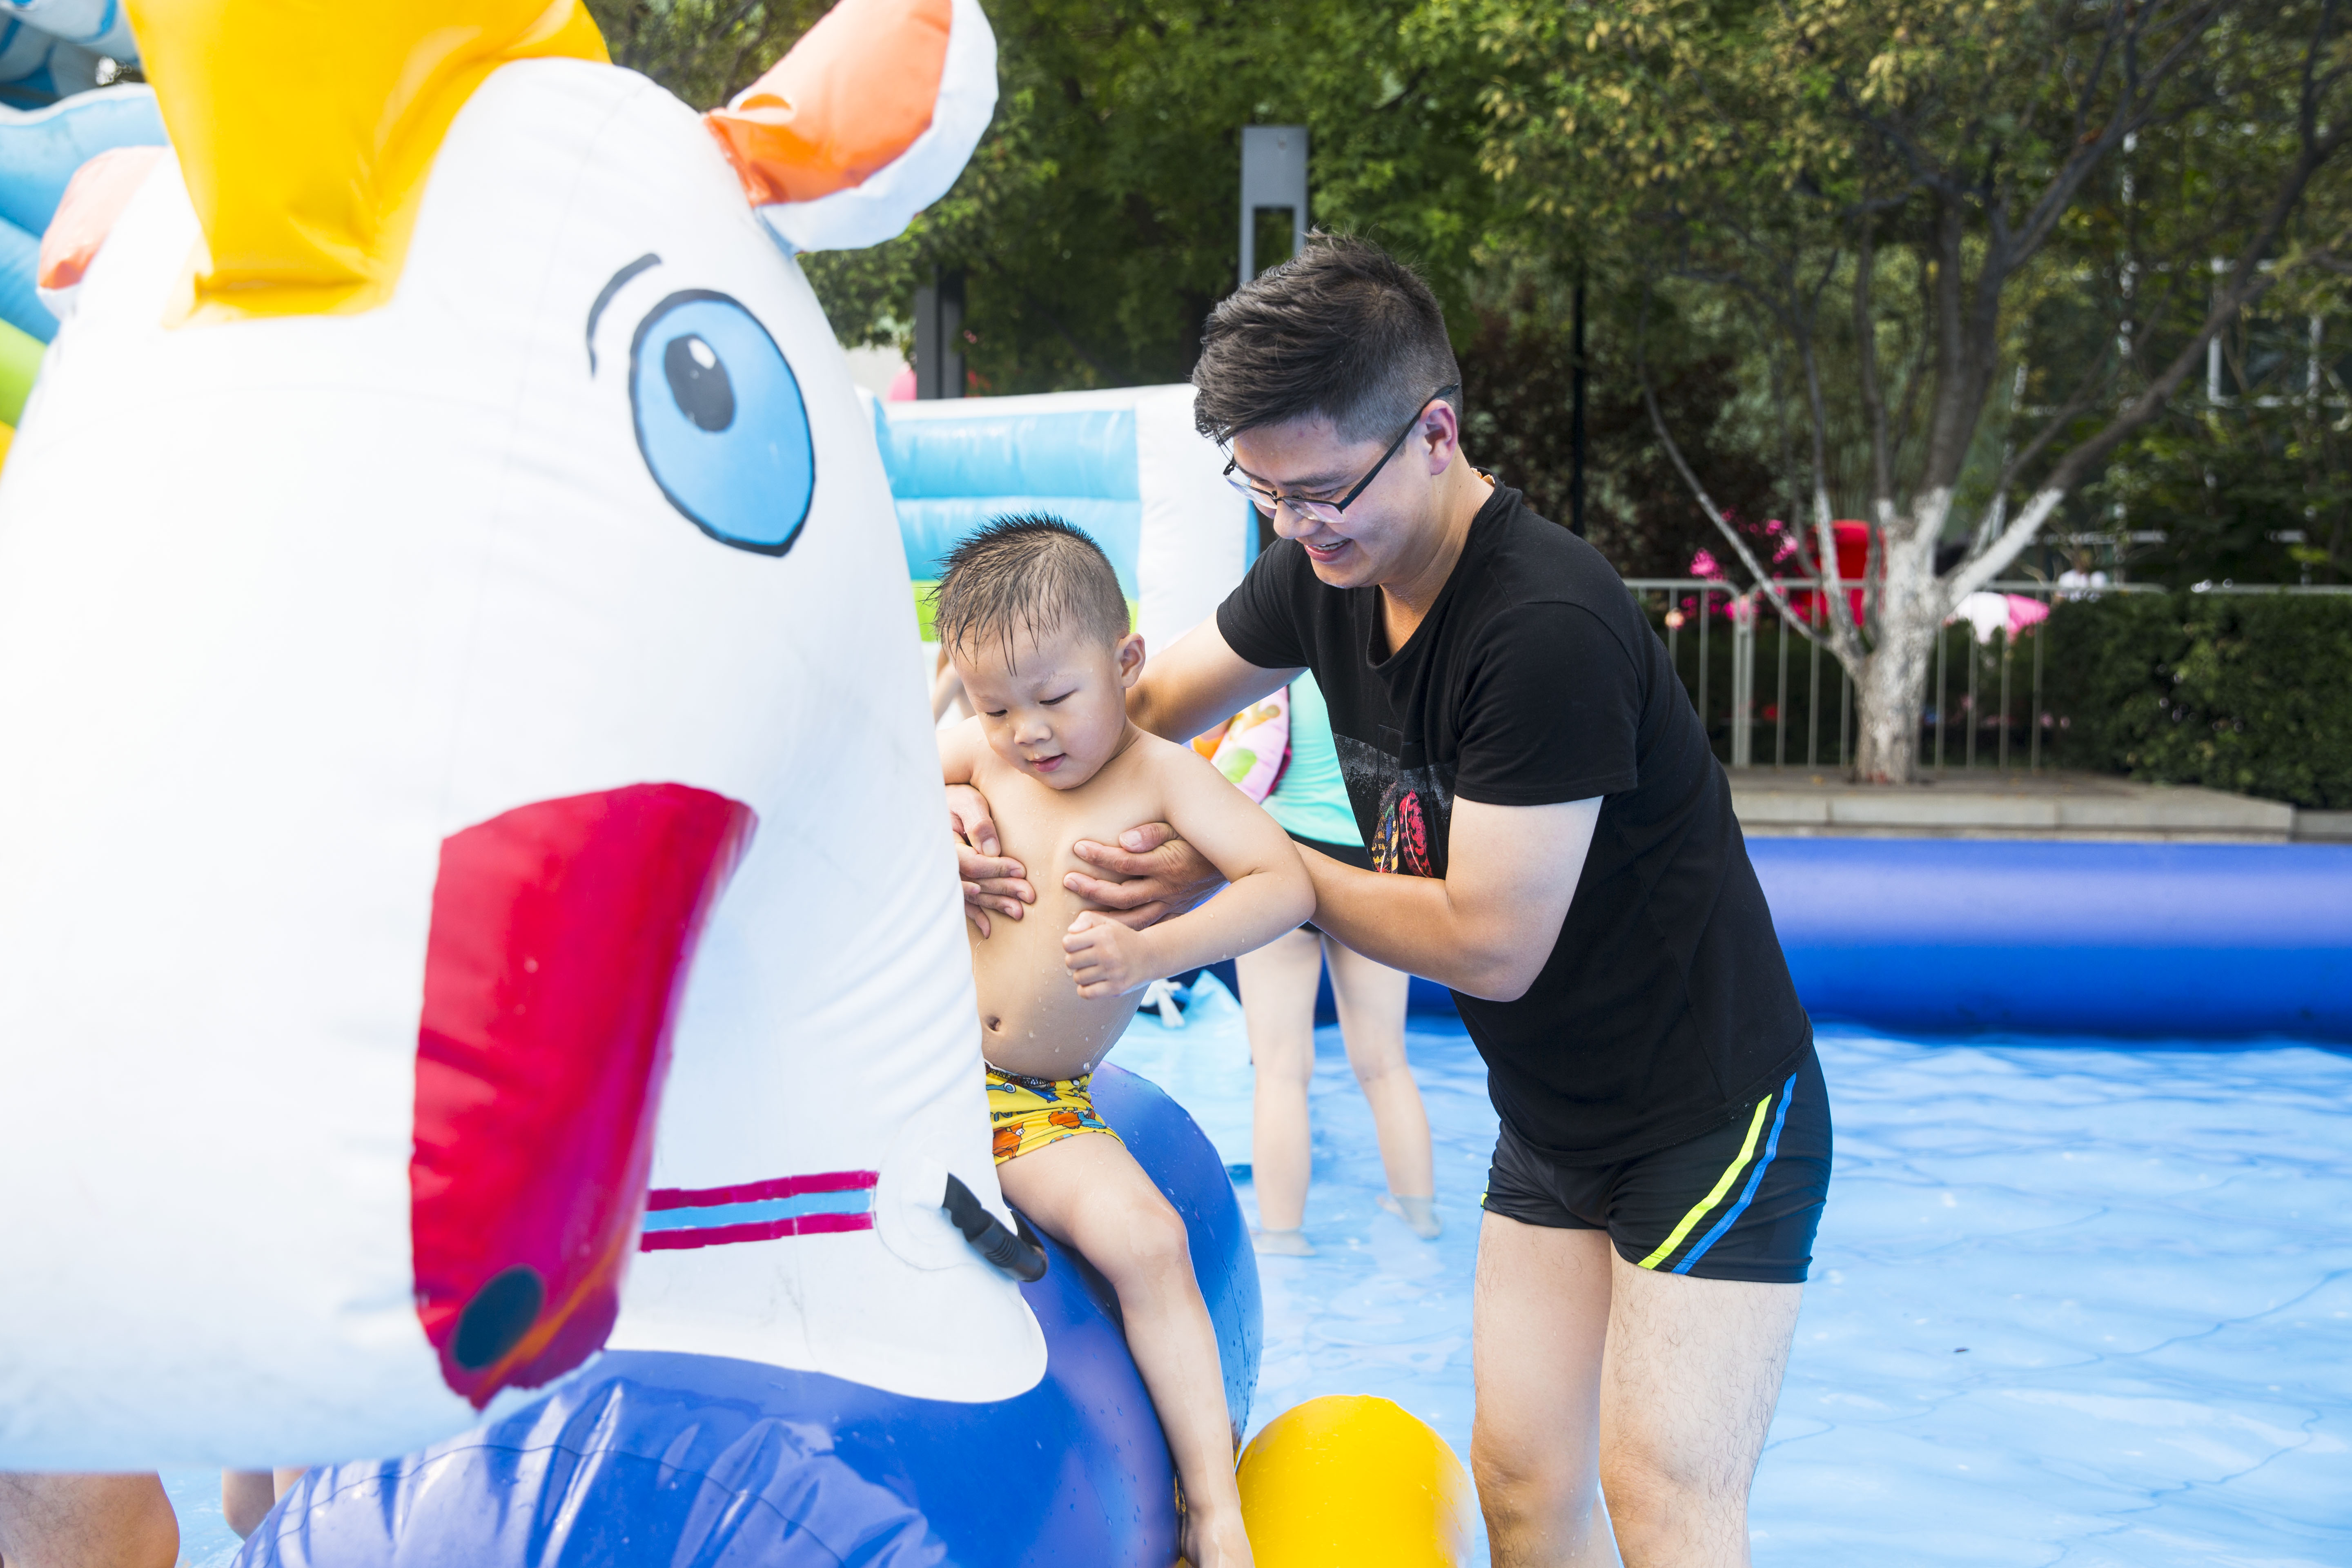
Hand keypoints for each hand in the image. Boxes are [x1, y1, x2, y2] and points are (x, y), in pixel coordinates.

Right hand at [949, 783, 1032, 936]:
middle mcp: (941, 865)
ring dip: (995, 904)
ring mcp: (944, 876)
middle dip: (1002, 890)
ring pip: (971, 895)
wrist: (940, 803)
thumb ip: (979, 823)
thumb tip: (992, 849)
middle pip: (974, 883)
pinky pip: (961, 902)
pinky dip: (975, 916)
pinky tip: (990, 929)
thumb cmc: (957, 798)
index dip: (997, 868)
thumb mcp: (968, 802)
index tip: (1021, 870)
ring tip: (1018, 912)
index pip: (971, 863)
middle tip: (1028, 895)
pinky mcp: (950, 882)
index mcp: (944, 844)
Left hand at [1063, 824, 1224, 931]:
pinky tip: (1105, 937)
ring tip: (1078, 917)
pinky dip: (1126, 935)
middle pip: (1122, 895)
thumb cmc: (1198, 840)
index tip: (1078, 847)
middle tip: (1068, 880)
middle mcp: (1165, 889)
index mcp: (1165, 864)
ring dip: (1103, 918)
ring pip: (1131, 919)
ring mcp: (1168, 906)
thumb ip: (1152, 832)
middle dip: (1092, 888)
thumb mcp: (1178, 829)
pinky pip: (1146, 930)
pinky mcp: (1172, 915)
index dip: (1099, 855)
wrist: (1230, 864)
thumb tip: (1125, 839)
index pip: (1124, 861)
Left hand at [1063, 911, 1154, 997]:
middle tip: (1086, 958)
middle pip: (1070, 962)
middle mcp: (1108, 953)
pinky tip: (1093, 982)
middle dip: (1075, 960)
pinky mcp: (1116, 988)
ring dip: (1082, 975)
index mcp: (1103, 935)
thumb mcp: (1107, 922)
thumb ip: (1086, 919)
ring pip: (1078, 978)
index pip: (1067, 943)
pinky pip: (1086, 993)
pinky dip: (1085, 989)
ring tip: (1093, 969)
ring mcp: (1113, 972)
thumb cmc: (1121, 938)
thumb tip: (1071, 931)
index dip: (1070, 944)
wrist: (1150, 956)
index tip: (1079, 945)